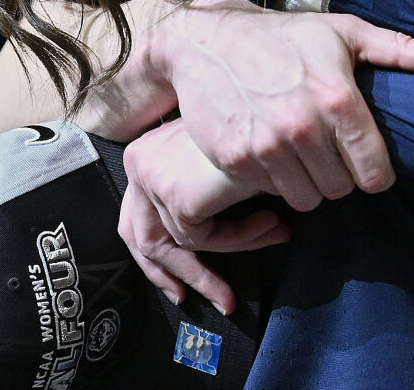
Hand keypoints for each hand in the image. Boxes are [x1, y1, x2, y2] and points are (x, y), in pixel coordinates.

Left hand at [118, 119, 289, 309]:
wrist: (278, 115)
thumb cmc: (261, 124)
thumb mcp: (221, 156)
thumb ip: (203, 186)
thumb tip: (209, 234)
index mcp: (146, 150)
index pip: (135, 215)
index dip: (155, 255)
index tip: (178, 282)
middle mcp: (139, 162)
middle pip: (141, 236)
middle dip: (171, 273)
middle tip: (192, 298)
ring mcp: (154, 180)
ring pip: (180, 242)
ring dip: (231, 250)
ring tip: (274, 234)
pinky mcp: (177, 198)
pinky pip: (203, 240)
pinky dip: (240, 239)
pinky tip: (272, 224)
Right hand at [149, 0, 413, 211]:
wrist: (209, 40)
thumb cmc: (285, 36)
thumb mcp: (346, 32)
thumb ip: (400, 50)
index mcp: (338, 98)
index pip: (374, 171)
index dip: (376, 174)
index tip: (369, 165)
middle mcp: (303, 126)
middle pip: (341, 189)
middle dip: (341, 175)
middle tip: (330, 151)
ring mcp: (266, 146)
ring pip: (308, 198)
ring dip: (309, 182)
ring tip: (303, 153)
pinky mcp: (235, 158)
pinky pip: (271, 192)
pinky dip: (275, 179)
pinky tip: (273, 150)